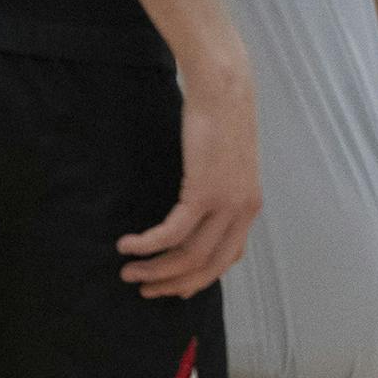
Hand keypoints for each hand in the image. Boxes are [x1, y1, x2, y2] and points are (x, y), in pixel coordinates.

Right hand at [119, 37, 261, 297]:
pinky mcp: (204, 191)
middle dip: (173, 283)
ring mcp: (226, 203)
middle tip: (144, 288)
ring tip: (128, 271)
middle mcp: (243, 211)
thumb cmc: (222, 119)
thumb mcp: (228, 162)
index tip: (173, 287)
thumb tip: (198, 209)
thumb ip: (220, 189)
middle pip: (208, 266)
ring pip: (188, 256)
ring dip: (155, 269)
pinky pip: (171, 233)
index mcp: (250, 206)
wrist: (225, 89)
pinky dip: (147, 244)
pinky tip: (127, 244)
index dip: (199, 278)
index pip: (228, 258)